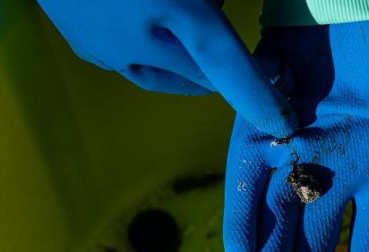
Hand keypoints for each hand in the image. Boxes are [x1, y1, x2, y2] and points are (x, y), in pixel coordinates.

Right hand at [37, 0, 296, 137]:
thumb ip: (209, 0)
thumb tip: (220, 12)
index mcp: (174, 7)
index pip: (226, 63)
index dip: (257, 96)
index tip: (282, 123)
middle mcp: (139, 39)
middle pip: (200, 74)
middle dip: (230, 73)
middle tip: (263, 70)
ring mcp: (107, 48)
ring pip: (166, 78)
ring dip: (195, 74)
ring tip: (213, 63)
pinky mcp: (86, 48)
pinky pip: (134, 66)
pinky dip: (160, 60)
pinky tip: (165, 41)